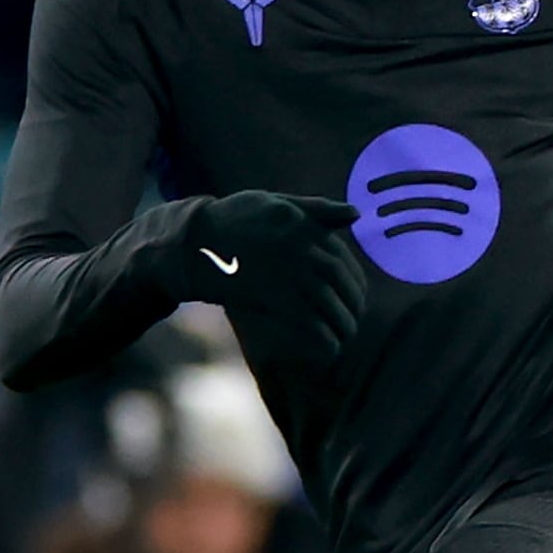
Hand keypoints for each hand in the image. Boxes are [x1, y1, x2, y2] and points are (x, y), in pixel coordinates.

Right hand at [154, 193, 365, 369]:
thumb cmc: (234, 220)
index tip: (358, 297)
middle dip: (352, 305)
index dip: (355, 281)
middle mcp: (300, 246)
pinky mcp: (272, 296)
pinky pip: (309, 321)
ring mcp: (287, 271)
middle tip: (354, 322)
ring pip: (328, 303)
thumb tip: (357, 213)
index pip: (342, 257)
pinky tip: (329, 348)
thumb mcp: (276, 204)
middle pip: (339, 281)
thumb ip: (317, 210)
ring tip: (345, 336)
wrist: (195, 243)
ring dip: (342, 324)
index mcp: (303, 223)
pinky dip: (323, 337)